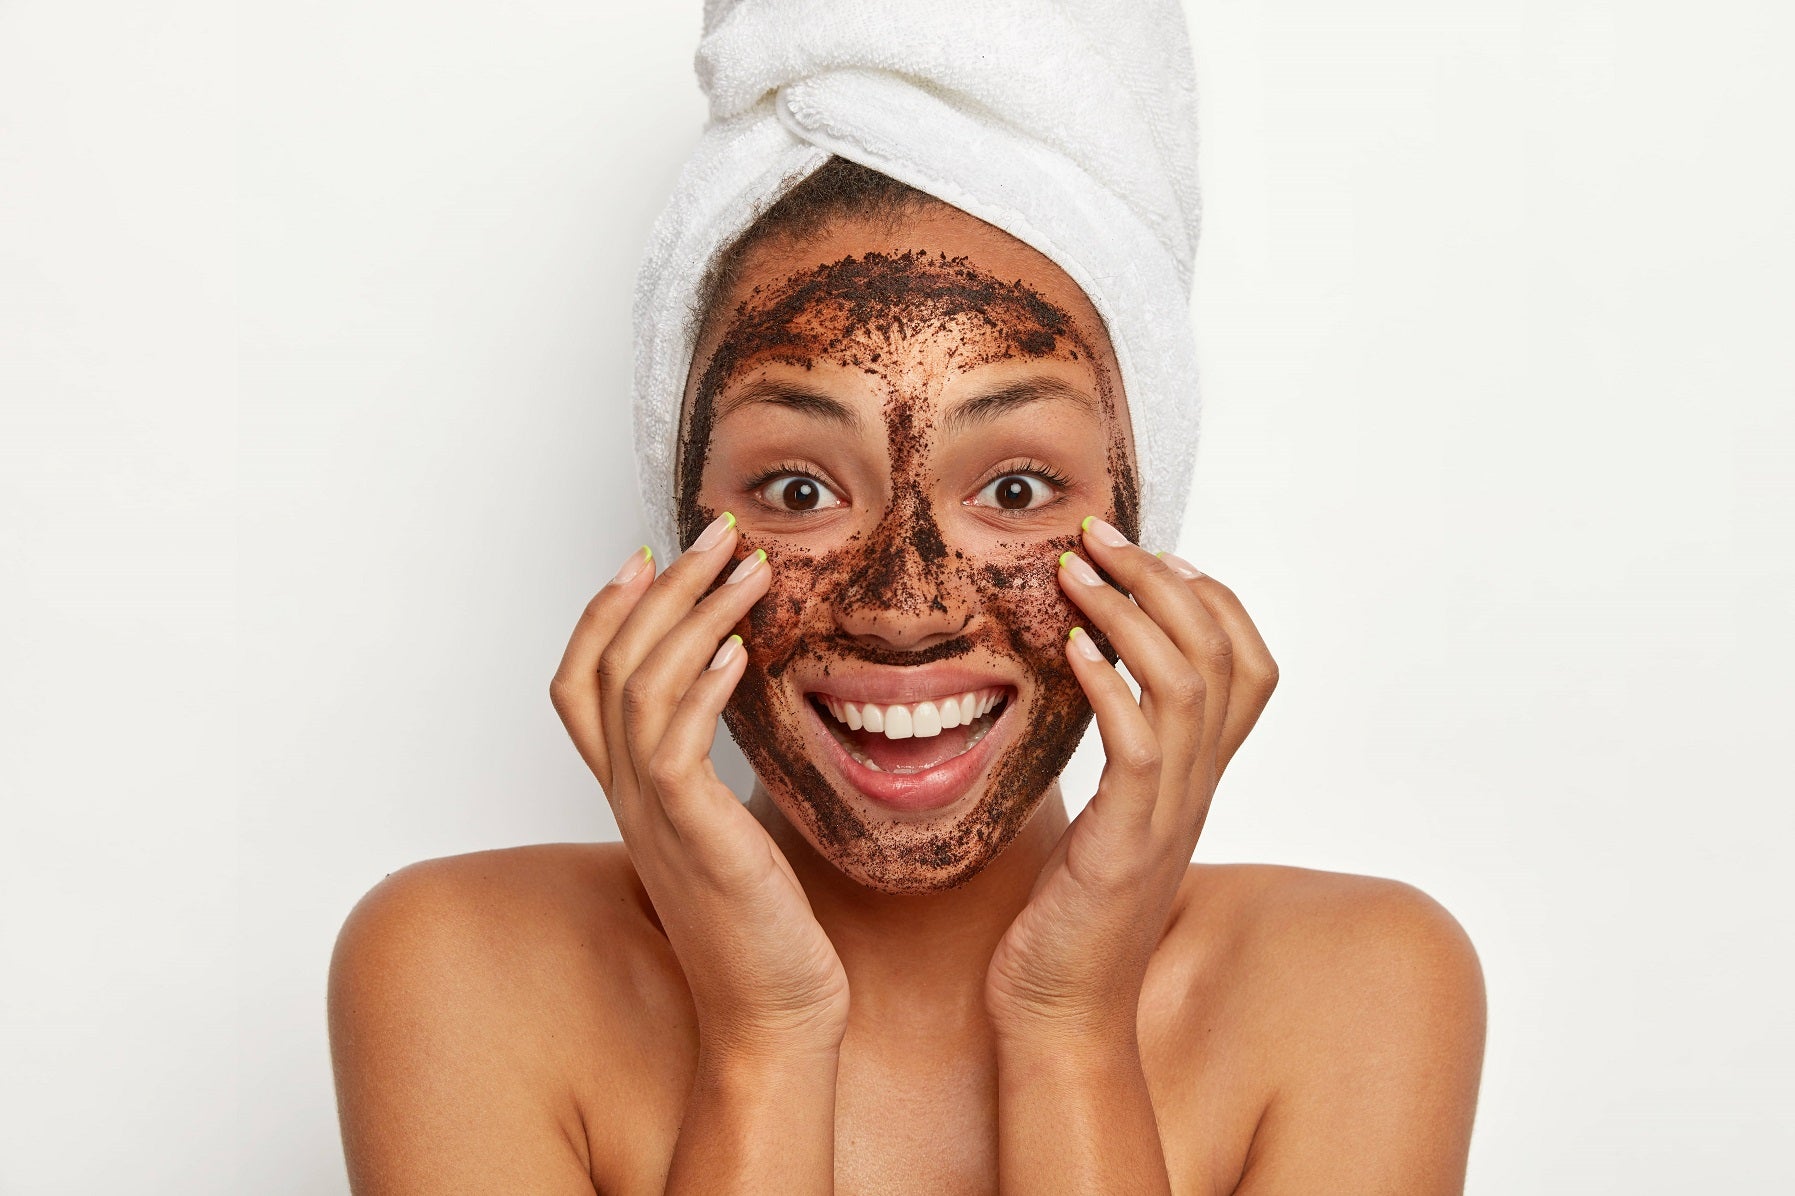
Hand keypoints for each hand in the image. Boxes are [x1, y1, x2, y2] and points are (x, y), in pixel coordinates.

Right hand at [550, 514, 848, 1055]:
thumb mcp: (726, 828)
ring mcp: (654, 817)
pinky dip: (701, 687)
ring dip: (692, 614)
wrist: (770, 1012)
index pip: (582, 683)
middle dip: (661, 586)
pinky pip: (675, 745)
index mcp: (632, 792)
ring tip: (744, 566)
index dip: (602, 613)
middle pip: (610, 663)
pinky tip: (737, 651)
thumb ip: (710, 772)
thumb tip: (737, 710)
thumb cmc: (759, 924)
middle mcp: (629, 797)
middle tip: (714, 532)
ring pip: (640, 687)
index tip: (647, 556)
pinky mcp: (693, 838)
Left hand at [984, 517, 1277, 1039]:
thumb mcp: (1107, 815)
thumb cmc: (1071, 914)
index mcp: (1200, 776)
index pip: (1247, 662)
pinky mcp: (1126, 843)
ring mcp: (1170, 814)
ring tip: (1075, 572)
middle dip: (1161, 578)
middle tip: (1098, 537)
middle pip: (1223, 653)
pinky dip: (1109, 684)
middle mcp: (1200, 787)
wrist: (1062, 1011)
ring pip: (1187, 684)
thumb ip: (1121, 754)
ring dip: (1130, 613)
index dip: (1210, 595)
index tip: (1147, 555)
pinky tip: (1071, 650)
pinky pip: (1138, 745)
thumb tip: (1092, 681)